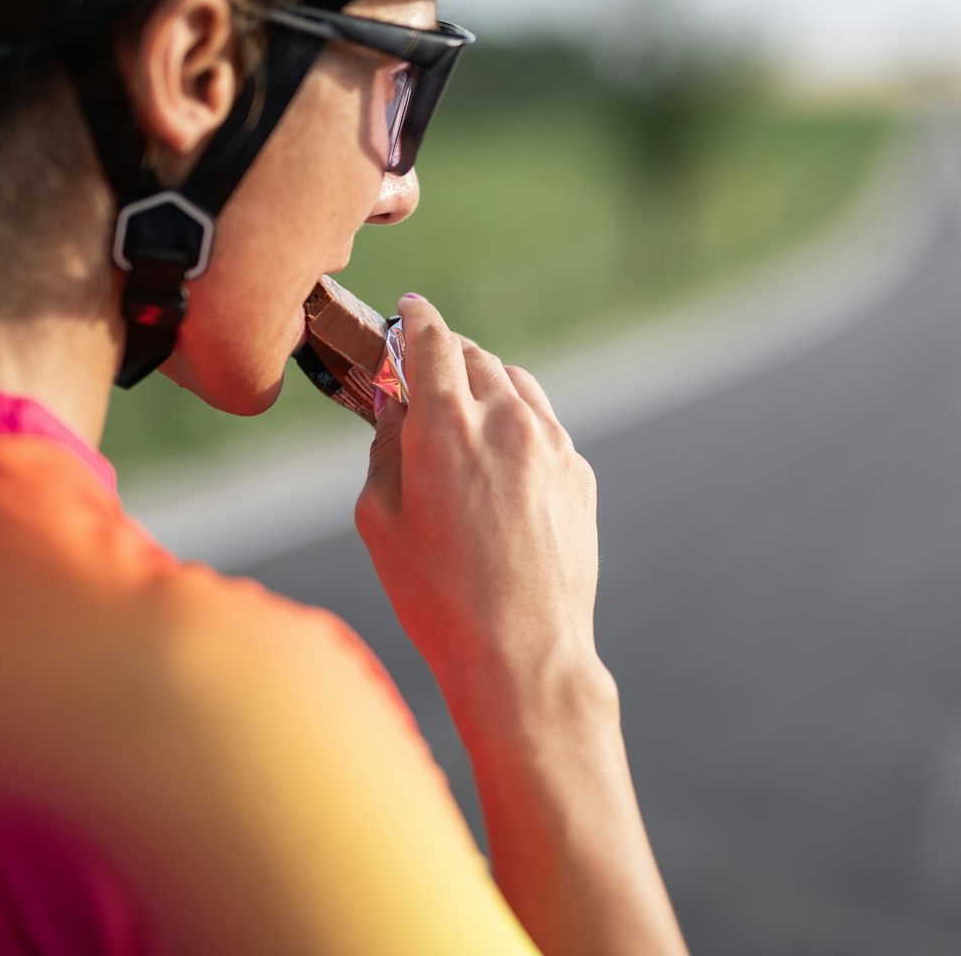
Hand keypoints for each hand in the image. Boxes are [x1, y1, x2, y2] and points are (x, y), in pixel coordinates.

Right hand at [355, 294, 605, 729]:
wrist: (524, 652)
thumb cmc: (437, 596)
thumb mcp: (380, 521)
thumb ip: (384, 449)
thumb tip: (395, 409)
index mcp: (445, 426)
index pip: (431, 341)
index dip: (416, 318)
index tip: (409, 309)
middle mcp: (506, 421)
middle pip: (476, 357)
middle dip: (447, 354)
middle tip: (424, 369)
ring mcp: (552, 445)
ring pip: (517, 386)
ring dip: (486, 385)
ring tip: (463, 411)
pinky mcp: (580, 473)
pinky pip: (545, 428)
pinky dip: (519, 425)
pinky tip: (500, 461)